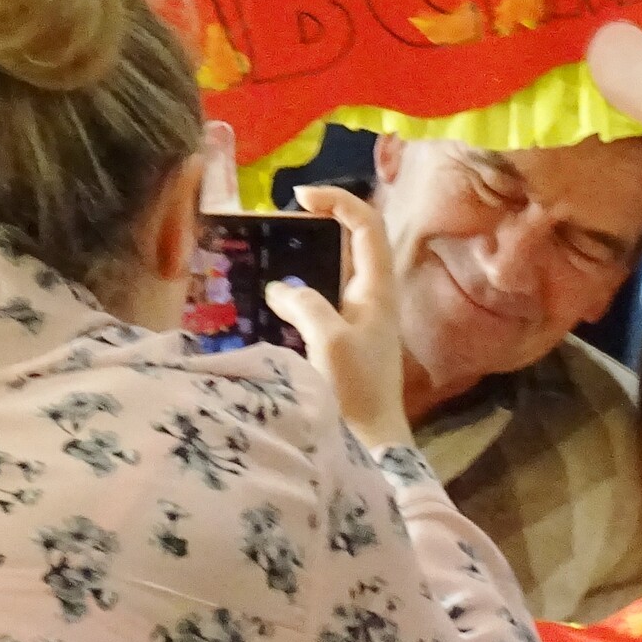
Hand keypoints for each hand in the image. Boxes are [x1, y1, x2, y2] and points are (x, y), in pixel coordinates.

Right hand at [266, 185, 411, 448]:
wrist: (373, 444)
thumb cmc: (358, 391)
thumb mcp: (329, 341)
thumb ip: (305, 305)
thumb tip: (282, 290)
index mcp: (378, 288)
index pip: (366, 223)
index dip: (337, 200)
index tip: (299, 197)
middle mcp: (372, 297)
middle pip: (348, 242)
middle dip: (314, 226)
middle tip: (275, 225)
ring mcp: (359, 319)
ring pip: (330, 273)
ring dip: (301, 261)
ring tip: (263, 258)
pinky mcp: (343, 340)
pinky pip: (318, 303)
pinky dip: (296, 294)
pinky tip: (268, 302)